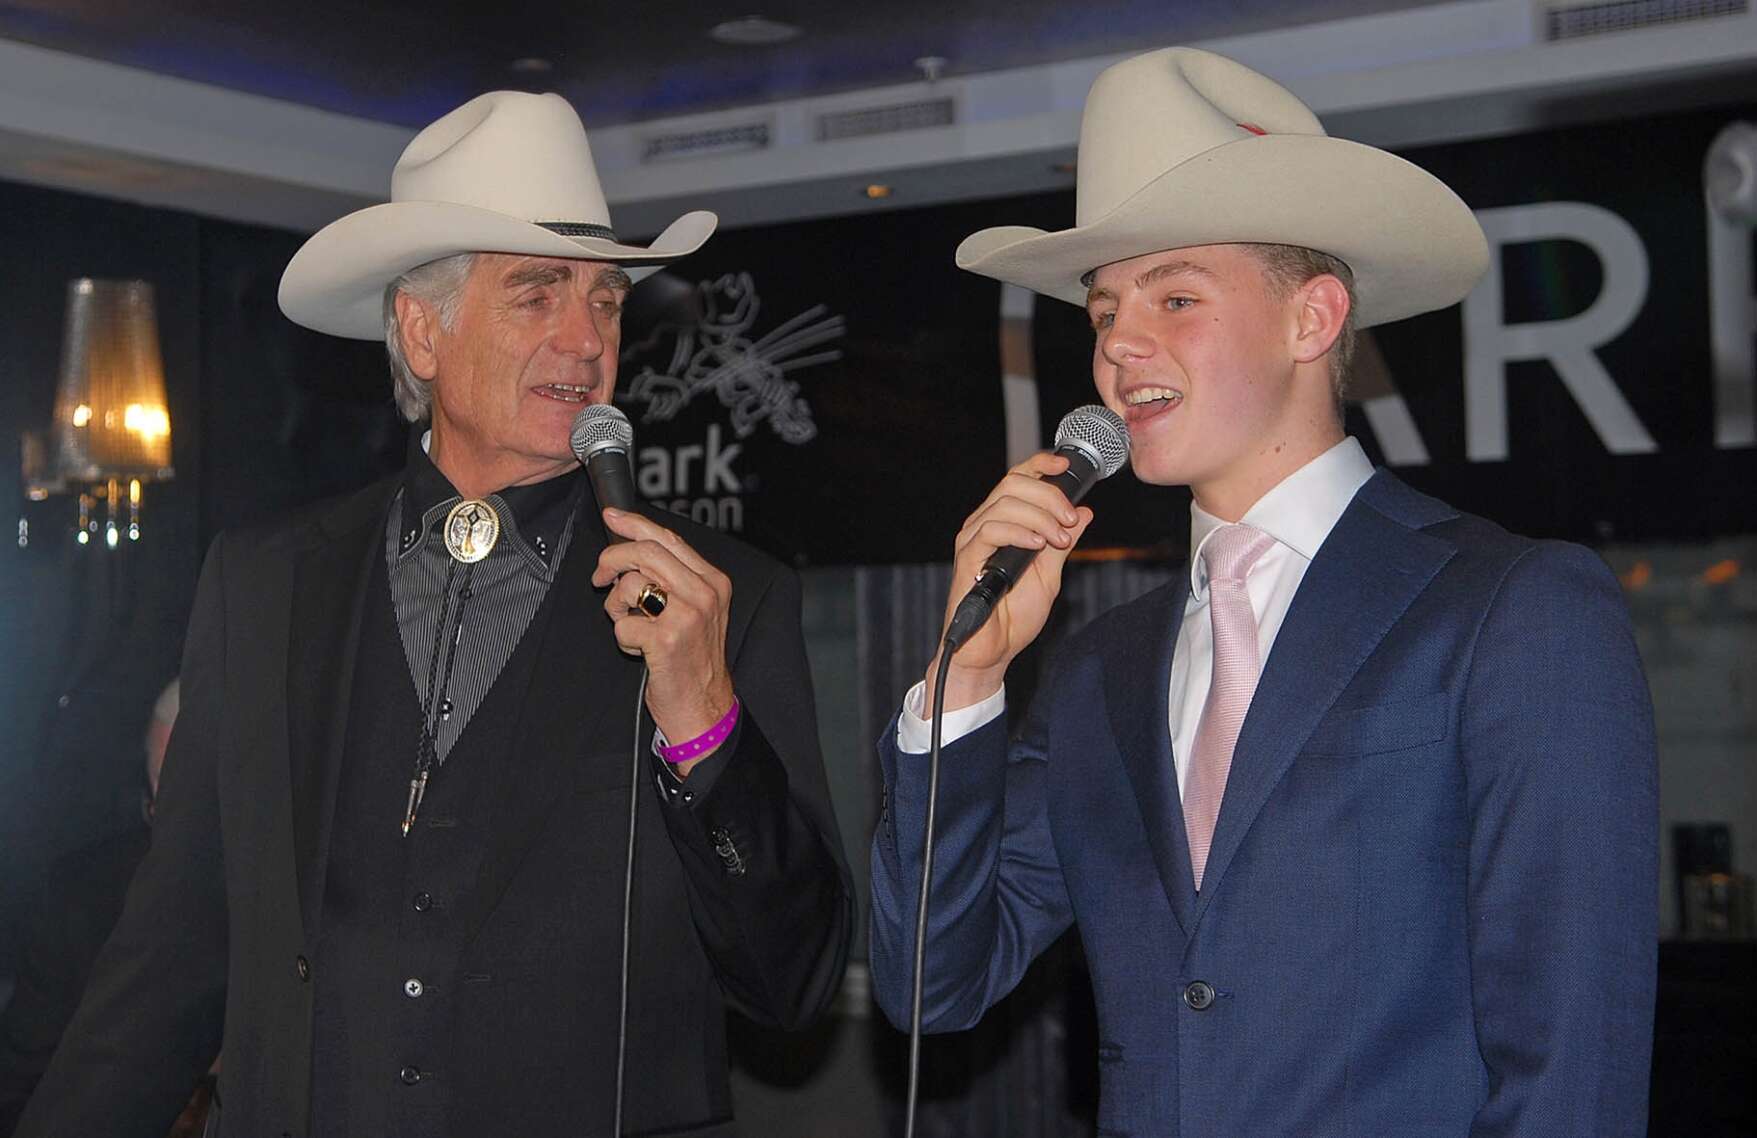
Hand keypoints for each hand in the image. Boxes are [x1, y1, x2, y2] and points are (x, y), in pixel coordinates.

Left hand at [592, 509, 736, 774]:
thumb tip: (632, 546)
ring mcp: (687, 615)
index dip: (634, 524)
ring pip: (630, 585)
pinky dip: (622, 637)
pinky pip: (623, 623)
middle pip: (646, 552)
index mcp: (713, 581)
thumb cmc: (693, 659)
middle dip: (612, 559)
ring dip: (616, 606)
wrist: (704, 707)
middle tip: (600, 576)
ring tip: (630, 625)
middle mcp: (704, 593)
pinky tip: (639, 649)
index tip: (612, 517)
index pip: (668, 539)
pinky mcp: (666, 639)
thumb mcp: (696, 610)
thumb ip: (673, 577)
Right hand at [928, 452, 1093, 709]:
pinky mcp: (967, 559)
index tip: (1065, 465)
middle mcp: (983, 525)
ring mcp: (973, 541)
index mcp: (1003, 522)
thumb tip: (1084, 512)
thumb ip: (1063, 542)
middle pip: (1013, 484)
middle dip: (1049, 495)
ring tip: (1058, 540)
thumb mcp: (1050, 574)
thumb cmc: (1014, 616)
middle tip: (1070, 520)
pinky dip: (1019, 532)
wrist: (993, 651)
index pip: (1017, 479)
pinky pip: (991, 530)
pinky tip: (1038, 545)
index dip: (1040, 464)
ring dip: (1039, 516)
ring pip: (1004, 503)